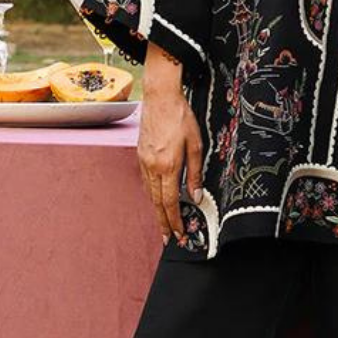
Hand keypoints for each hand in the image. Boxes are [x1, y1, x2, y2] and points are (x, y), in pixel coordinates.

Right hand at [137, 44, 203, 244]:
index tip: (179, 234)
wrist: (160, 97)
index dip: (175, 221)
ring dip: (156, 211)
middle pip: (157, 203)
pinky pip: (146, 181)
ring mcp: (144, 161)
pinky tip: (156, 199)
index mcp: (168, 166)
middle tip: (167, 239)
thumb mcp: (196, 144)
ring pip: (149, 193)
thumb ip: (195, 172)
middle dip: (163, 223)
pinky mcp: (140, 155)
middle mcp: (153, 167)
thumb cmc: (181, 117)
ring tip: (163, 224)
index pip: (170, 202)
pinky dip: (152, 194)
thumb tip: (197, 195)